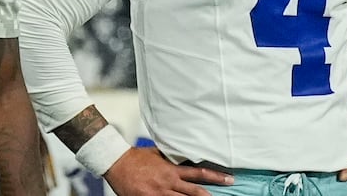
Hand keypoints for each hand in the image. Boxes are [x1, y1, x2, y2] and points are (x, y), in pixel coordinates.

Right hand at [103, 148, 233, 195]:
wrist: (117, 163)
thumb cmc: (136, 158)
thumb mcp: (159, 153)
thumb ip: (173, 157)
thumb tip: (186, 154)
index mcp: (172, 170)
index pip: (199, 173)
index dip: (216, 177)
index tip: (229, 179)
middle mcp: (168, 183)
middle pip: (194, 192)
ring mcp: (159, 194)